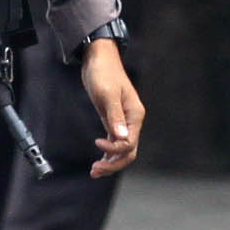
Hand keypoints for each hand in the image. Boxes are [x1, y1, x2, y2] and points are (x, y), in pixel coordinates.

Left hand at [80, 40, 142, 176]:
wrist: (98, 58)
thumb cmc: (103, 72)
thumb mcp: (107, 93)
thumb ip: (114, 116)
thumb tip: (121, 137)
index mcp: (134, 115)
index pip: (129, 143)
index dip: (114, 149)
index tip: (97, 142)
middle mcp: (131, 121)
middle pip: (128, 151)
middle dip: (113, 163)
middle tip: (95, 170)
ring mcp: (123, 121)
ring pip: (121, 150)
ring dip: (110, 162)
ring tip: (94, 171)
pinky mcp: (113, 120)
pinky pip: (114, 143)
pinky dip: (107, 153)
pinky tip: (98, 161)